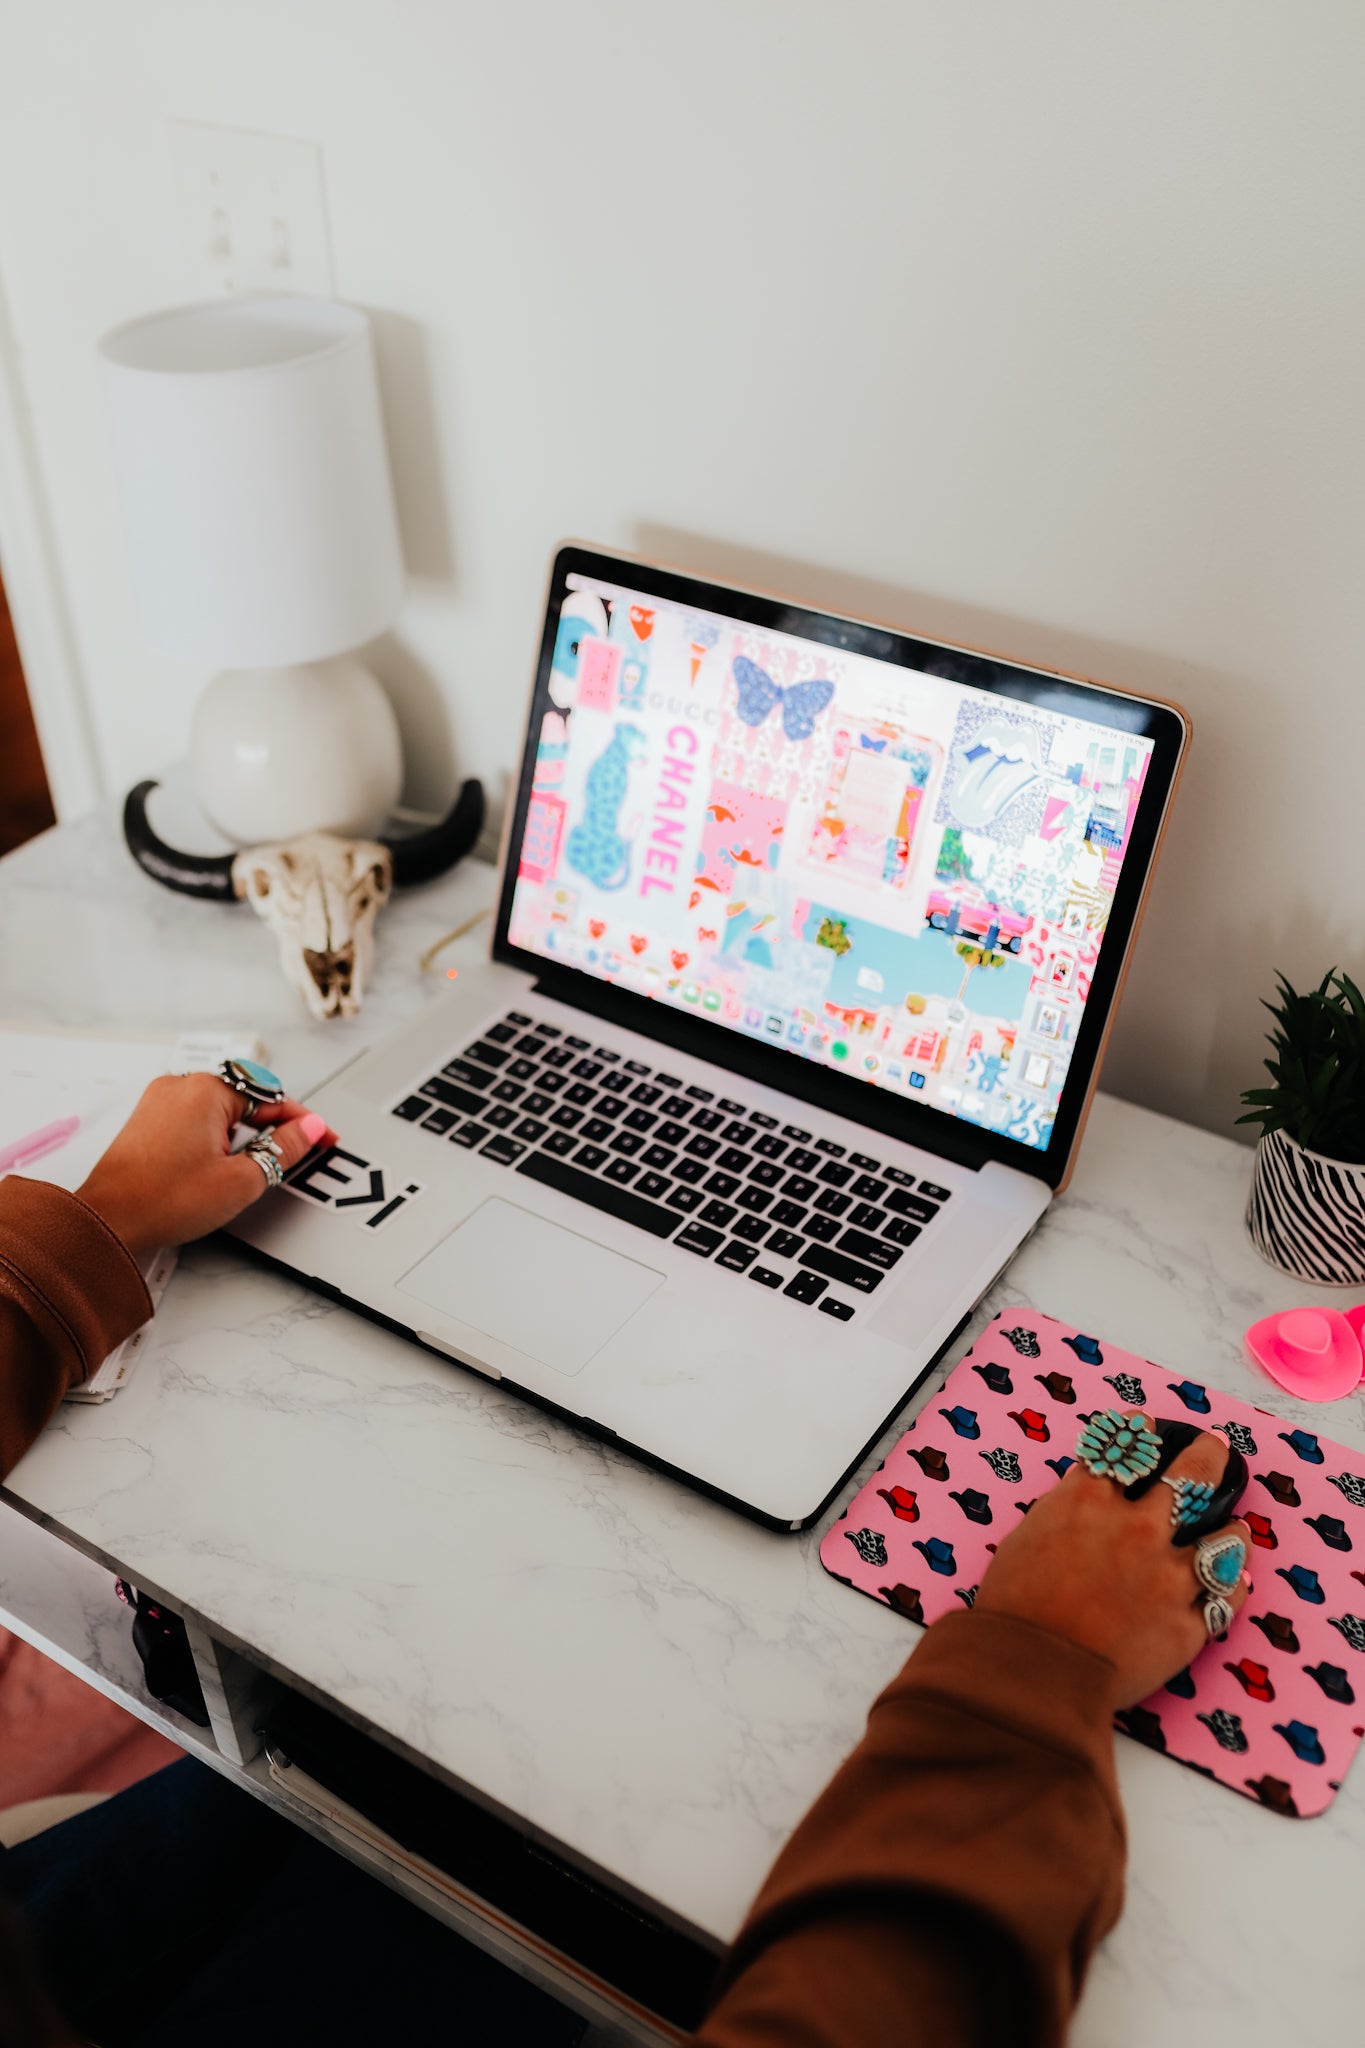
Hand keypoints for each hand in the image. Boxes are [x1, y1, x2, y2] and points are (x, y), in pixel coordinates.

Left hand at [77, 1073, 335, 1261]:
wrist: (107, 1221)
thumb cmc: (162, 1200)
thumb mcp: (242, 1179)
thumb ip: (285, 1148)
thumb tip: (310, 1128)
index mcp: (206, 1090)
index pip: (271, 1098)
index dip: (303, 1121)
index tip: (323, 1137)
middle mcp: (181, 1087)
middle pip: (245, 1100)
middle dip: (271, 1128)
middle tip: (293, 1157)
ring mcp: (159, 1102)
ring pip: (220, 1110)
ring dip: (242, 1135)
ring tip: (251, 1169)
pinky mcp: (148, 1121)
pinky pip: (196, 1119)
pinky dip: (216, 1138)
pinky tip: (219, 1166)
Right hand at [975, 1416, 1251, 1706]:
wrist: (1033, 1673)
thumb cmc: (1014, 1606)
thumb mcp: (1028, 1536)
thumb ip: (1067, 1510)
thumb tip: (1088, 1495)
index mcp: (1088, 1501)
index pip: (1124, 1448)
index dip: (1138, 1433)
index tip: (1147, 1427)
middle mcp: (1137, 1528)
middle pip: (1190, 1476)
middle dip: (1206, 1457)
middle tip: (1214, 1449)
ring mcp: (1168, 1576)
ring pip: (1224, 1539)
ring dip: (1231, 1530)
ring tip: (1236, 1526)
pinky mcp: (1187, 1624)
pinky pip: (1226, 1597)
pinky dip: (1232, 1585)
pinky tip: (1235, 1579)